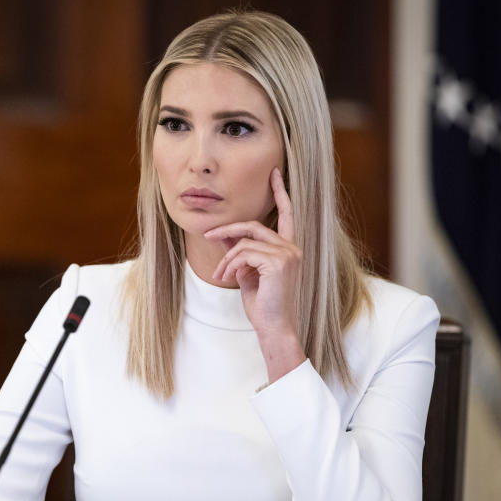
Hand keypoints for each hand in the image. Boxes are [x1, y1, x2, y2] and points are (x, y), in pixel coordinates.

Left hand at [204, 167, 305, 380]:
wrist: (274, 327)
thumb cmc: (263, 305)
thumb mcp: (246, 274)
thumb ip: (239, 253)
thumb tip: (223, 236)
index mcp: (288, 248)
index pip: (286, 214)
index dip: (280, 192)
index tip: (274, 173)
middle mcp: (292, 247)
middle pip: (254, 225)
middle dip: (227, 230)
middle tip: (208, 235)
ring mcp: (288, 254)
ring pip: (245, 241)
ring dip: (227, 258)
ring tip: (220, 274)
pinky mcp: (279, 262)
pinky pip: (244, 253)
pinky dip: (230, 264)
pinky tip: (227, 277)